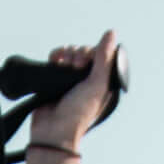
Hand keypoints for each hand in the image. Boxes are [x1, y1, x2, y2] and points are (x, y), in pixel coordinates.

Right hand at [34, 33, 117, 154]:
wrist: (53, 130)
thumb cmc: (78, 113)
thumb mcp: (97, 85)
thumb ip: (104, 59)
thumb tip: (111, 32)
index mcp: (101, 81)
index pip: (99, 54)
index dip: (91, 52)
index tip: (85, 62)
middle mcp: (86, 79)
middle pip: (84, 52)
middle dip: (77, 54)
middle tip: (74, 67)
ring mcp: (70, 79)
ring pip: (70, 53)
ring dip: (66, 54)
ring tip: (63, 66)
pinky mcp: (54, 79)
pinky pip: (56, 58)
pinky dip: (55, 55)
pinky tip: (54, 60)